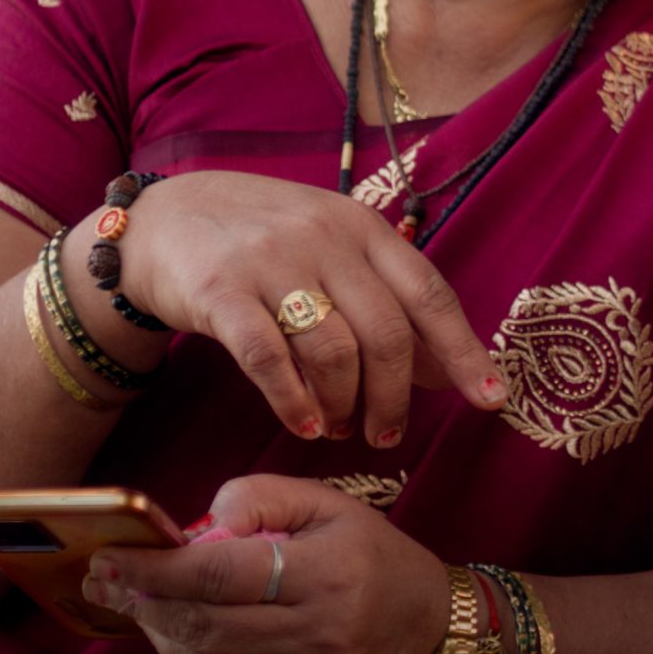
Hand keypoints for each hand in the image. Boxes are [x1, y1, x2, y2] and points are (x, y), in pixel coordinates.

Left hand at [88, 476, 452, 653]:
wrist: (435, 635)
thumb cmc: (376, 560)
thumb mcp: (332, 506)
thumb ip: (265, 496)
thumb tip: (205, 519)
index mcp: (326, 572)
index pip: (219, 572)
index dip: (156, 566)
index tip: (112, 558)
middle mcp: (318, 633)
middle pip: (203, 623)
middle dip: (144, 601)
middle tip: (111, 582)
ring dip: (164, 637)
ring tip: (152, 609)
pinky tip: (197, 647)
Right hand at [110, 170, 504, 444]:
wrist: (162, 219)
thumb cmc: (262, 242)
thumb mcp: (332, 252)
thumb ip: (386, 301)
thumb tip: (445, 369)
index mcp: (363, 228)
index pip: (429, 294)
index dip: (463, 351)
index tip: (490, 399)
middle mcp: (324, 238)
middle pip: (386, 332)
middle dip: (394, 396)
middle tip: (387, 434)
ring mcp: (271, 261)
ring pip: (333, 351)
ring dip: (344, 404)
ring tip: (339, 428)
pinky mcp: (220, 290)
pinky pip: (269, 358)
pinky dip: (293, 401)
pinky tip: (303, 425)